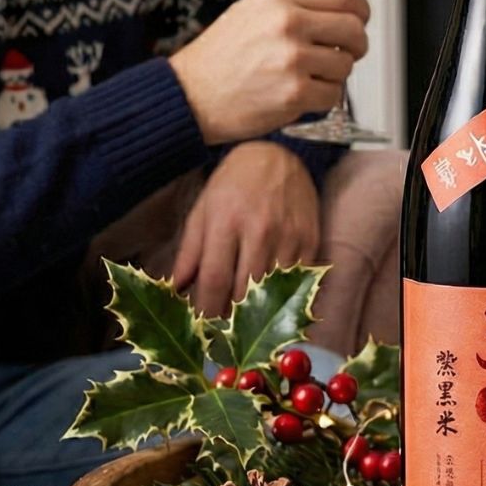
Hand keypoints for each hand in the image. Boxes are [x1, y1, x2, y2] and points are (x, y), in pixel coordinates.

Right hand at [168, 0, 369, 144]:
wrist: (189, 95)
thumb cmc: (221, 56)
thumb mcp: (253, 11)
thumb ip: (296, 6)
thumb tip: (343, 9)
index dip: (360, 13)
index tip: (357, 23)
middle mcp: (288, 23)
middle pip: (355, 30)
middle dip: (355, 46)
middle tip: (342, 54)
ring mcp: (292, 59)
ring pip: (346, 65)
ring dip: (333, 75)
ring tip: (307, 76)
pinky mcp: (295, 93)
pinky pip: (333, 95)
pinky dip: (322, 99)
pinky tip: (299, 95)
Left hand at [172, 143, 320, 316]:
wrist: (277, 155)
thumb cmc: (232, 184)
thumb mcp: (203, 211)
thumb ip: (190, 252)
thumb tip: (174, 290)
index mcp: (226, 221)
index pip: (215, 279)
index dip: (207, 311)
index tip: (201, 328)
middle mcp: (260, 229)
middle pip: (244, 291)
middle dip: (231, 317)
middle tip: (221, 330)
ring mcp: (289, 235)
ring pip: (273, 290)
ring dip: (257, 310)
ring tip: (245, 319)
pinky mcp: (311, 239)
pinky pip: (297, 280)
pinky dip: (284, 295)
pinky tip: (273, 299)